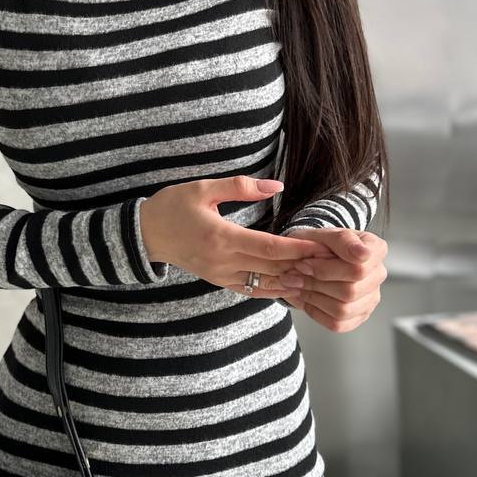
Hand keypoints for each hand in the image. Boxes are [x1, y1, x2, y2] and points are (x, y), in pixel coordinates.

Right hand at [139, 176, 326, 292]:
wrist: (144, 235)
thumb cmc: (172, 207)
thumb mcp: (203, 188)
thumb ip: (241, 187)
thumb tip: (276, 186)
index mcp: (221, 238)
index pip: (269, 248)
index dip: (298, 248)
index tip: (322, 246)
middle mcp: (223, 262)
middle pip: (272, 269)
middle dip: (304, 266)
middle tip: (332, 262)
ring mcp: (221, 276)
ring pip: (265, 284)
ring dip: (293, 281)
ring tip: (320, 277)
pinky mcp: (219, 281)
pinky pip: (252, 290)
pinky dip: (274, 289)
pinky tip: (293, 285)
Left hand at [272, 228, 387, 332]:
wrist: (310, 255)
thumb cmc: (319, 243)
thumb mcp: (325, 233)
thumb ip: (342, 240)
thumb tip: (362, 254)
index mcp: (375, 249)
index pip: (358, 268)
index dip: (327, 269)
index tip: (303, 262)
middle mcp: (378, 274)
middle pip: (350, 291)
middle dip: (316, 284)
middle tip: (293, 274)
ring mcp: (371, 297)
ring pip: (343, 310)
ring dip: (314, 298)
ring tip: (297, 285)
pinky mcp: (359, 315)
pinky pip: (338, 324)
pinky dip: (316, 312)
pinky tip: (306, 297)